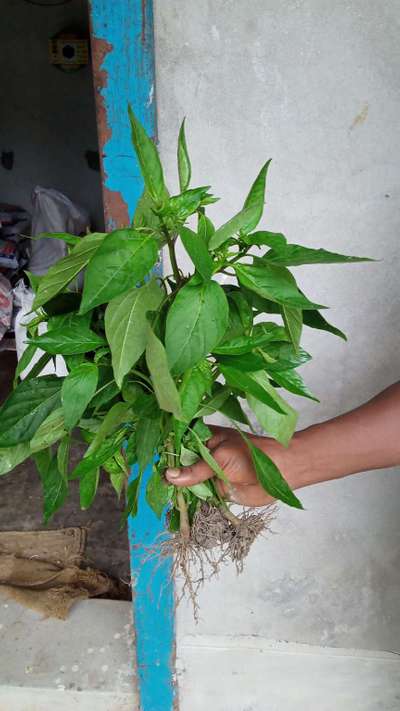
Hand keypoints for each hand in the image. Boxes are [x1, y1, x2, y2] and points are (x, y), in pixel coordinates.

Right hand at [166, 426, 296, 506]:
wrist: (280, 472)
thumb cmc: (252, 454)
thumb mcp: (220, 458)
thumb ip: (196, 470)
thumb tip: (169, 476)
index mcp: (204, 438)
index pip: (179, 443)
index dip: (166, 452)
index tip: (153, 462)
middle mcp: (203, 455)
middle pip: (179, 465)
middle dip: (169, 474)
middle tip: (155, 484)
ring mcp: (209, 473)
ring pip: (187, 483)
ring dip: (177, 490)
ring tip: (162, 497)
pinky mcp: (216, 490)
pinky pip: (198, 496)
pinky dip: (189, 502)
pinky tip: (177, 506)